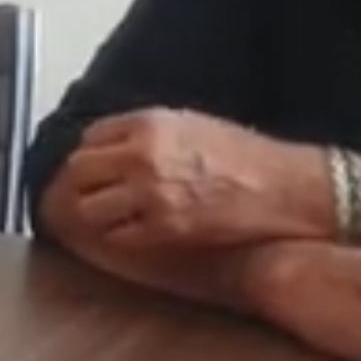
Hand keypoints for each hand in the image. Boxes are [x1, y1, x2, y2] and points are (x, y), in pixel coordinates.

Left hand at [51, 109, 326, 248]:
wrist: (287, 188)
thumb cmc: (246, 156)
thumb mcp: (190, 124)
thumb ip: (145, 133)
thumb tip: (108, 148)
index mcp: (149, 123)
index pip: (88, 138)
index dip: (86, 156)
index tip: (87, 170)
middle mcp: (143, 154)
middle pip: (78, 171)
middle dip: (73, 186)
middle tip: (73, 200)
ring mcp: (150, 192)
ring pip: (86, 207)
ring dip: (85, 214)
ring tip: (88, 222)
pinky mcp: (163, 228)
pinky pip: (114, 236)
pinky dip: (112, 237)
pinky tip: (119, 236)